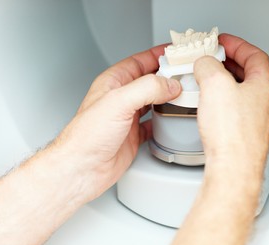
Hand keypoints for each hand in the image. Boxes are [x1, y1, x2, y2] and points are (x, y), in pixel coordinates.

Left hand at [57, 46, 180, 201]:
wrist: (83, 168)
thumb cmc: (87, 136)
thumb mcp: (118, 102)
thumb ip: (147, 89)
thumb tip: (170, 85)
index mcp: (113, 83)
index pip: (139, 61)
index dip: (157, 55)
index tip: (175, 52)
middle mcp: (120, 99)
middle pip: (148, 81)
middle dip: (167, 76)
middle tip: (185, 74)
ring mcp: (127, 118)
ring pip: (152, 102)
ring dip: (168, 98)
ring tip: (183, 94)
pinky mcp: (133, 136)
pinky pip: (153, 124)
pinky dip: (164, 122)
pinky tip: (171, 121)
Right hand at [165, 34, 268, 244]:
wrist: (233, 170)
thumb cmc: (232, 136)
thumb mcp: (216, 86)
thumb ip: (209, 66)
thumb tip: (205, 63)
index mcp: (263, 86)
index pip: (254, 55)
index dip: (237, 45)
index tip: (222, 42)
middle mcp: (264, 103)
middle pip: (249, 74)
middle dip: (229, 63)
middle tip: (212, 59)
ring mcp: (256, 121)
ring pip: (241, 93)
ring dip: (225, 83)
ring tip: (207, 81)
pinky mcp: (244, 136)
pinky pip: (235, 111)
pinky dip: (223, 103)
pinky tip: (209, 107)